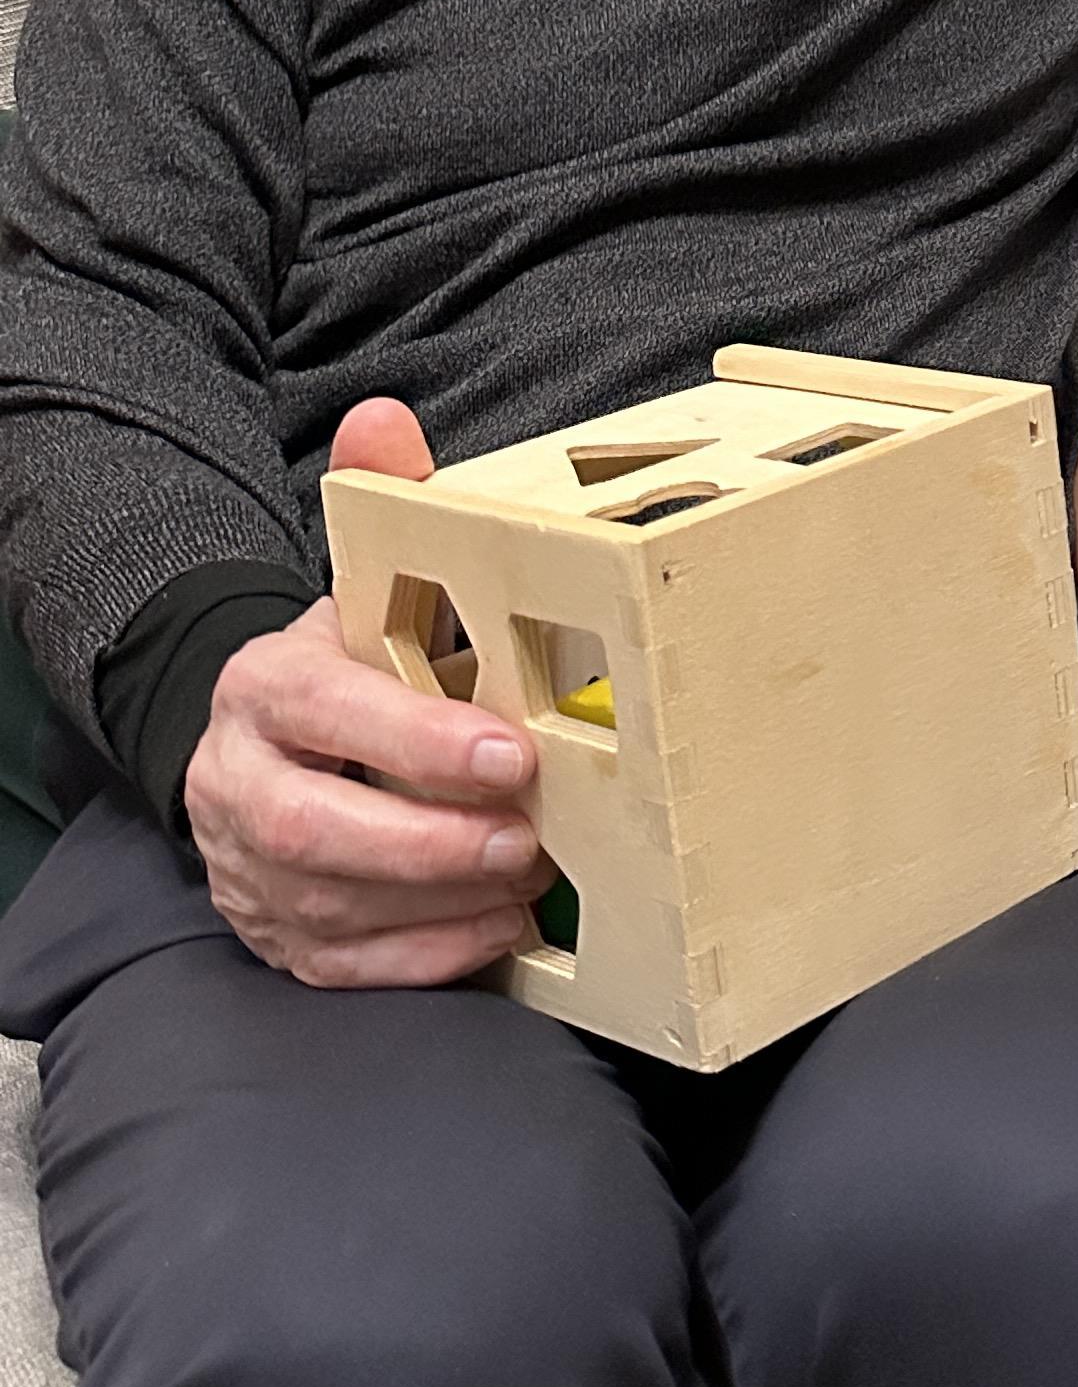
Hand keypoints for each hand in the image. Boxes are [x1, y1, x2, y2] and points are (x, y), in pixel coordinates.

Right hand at [185, 398, 553, 987]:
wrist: (263, 744)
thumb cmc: (349, 665)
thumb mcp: (360, 585)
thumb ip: (381, 506)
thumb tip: (387, 420)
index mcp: (266, 686)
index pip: (328, 714)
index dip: (414, 741)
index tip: (508, 754)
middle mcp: (238, 780)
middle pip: (315, 828)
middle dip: (429, 841)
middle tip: (528, 837)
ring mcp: (247, 868)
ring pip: (330, 906)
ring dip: (440, 902)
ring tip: (531, 880)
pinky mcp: (276, 936)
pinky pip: (344, 965)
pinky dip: (426, 958)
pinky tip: (497, 933)